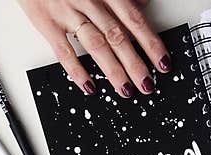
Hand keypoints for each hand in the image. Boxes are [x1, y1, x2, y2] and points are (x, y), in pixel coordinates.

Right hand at [19, 0, 170, 97]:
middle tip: (147, 84)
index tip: (162, 63)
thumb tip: (142, 3)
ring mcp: (68, 12)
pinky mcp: (47, 23)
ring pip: (96, 45)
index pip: (134, 20)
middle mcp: (89, 0)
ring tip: (126, 89)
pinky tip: (90, 86)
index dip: (150, 43)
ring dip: (113, 71)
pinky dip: (77, 71)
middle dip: (135, 63)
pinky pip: (64, 51)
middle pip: (118, 37)